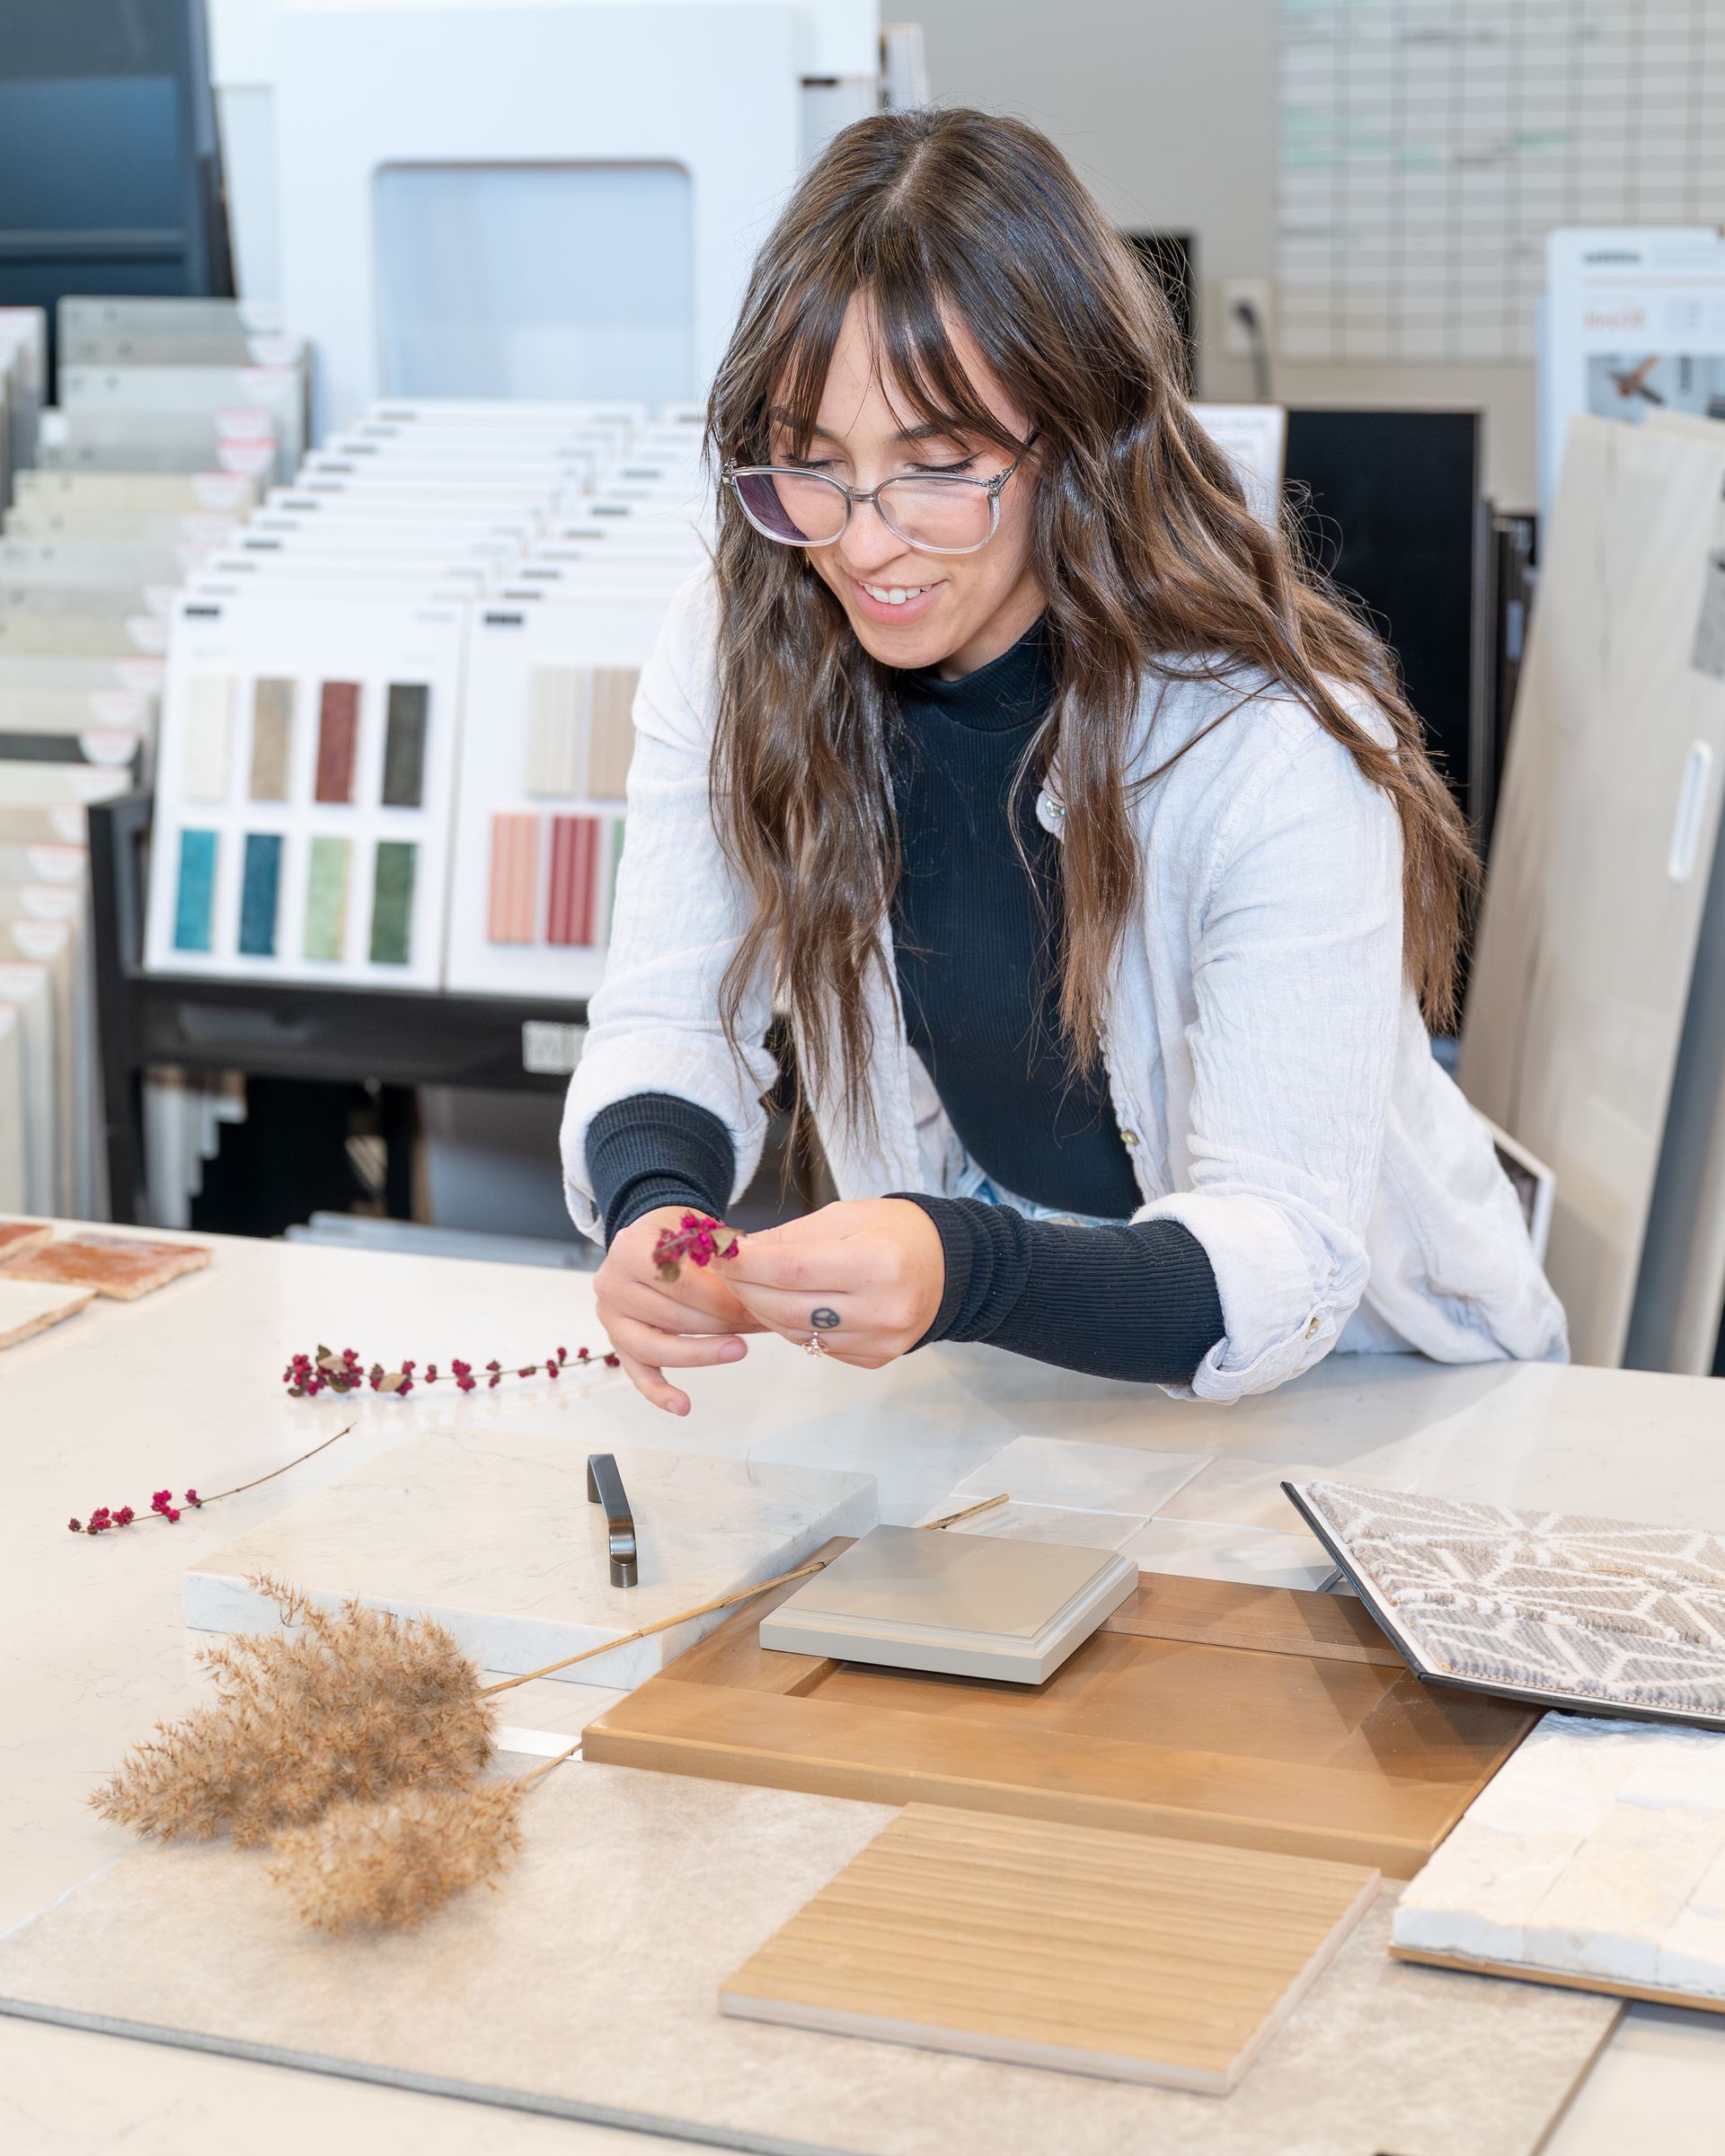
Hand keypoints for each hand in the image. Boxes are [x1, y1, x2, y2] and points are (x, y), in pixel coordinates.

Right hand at [593, 1205, 763, 1417]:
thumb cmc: (680, 1235)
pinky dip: (659, 1393)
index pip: (680, 1283)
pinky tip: (683, 1406)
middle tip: (759, 1326)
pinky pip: (637, 1373)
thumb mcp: (699, 1231)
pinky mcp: (617, 1344)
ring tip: (739, 1351)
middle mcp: (611, 1284)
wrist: (650, 1237)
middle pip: (671, 1316)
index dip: (720, 1298)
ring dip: (701, 1354)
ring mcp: (610, 1318)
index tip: (754, 1306)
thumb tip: (757, 1294)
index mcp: (629, 1250)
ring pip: (655, 1348)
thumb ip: (721, 1259)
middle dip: (720, 1324)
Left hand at [721, 1199, 945, 1369]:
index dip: (747, 1265)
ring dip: (764, 1311)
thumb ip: (790, 1237)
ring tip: (752, 1286)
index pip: (791, 1270)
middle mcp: (881, 1308)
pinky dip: (794, 1327)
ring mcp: (881, 1340)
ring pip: (797, 1334)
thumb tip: (739, 1252)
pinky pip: (818, 1347)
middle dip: (746, 1289)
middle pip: (788, 1308)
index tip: (719, 1253)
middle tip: (727, 1271)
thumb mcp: (844, 1216)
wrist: (947, 1266)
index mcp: (876, 1263)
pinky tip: (788, 1305)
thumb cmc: (894, 1232)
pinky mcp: (876, 1359)